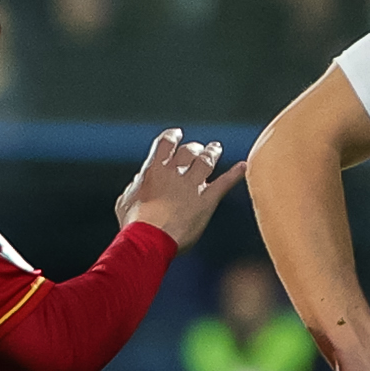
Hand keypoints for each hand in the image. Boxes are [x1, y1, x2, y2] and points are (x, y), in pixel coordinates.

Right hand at [115, 128, 245, 245]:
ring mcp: (192, 185)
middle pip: (188, 151)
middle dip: (193, 148)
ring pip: (206, 161)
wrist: (150, 237)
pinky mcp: (206, 200)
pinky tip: (243, 166)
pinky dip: (235, 174)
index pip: (165, 144)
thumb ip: (135, 187)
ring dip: (212, 152)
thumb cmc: (134, 223)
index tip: (177, 133)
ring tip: (216, 148)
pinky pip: (224, 183)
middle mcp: (175, 173)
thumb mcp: (125, 201)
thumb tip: (140, 181)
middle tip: (198, 147)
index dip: (173, 136)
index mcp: (153, 170)